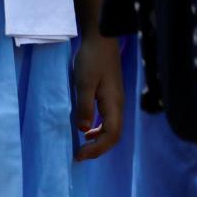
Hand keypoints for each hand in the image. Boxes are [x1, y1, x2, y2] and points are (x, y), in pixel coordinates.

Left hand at [72, 35, 123, 159]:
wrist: (101, 40)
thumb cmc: (91, 60)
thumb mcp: (84, 84)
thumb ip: (84, 106)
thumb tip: (83, 129)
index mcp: (113, 104)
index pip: (111, 134)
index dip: (97, 149)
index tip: (79, 155)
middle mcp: (117, 105)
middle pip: (113, 135)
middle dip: (98, 149)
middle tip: (79, 156)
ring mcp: (114, 101)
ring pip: (111, 129)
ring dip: (98, 141)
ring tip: (81, 147)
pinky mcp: (109, 97)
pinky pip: (107, 120)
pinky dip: (97, 130)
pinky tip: (85, 131)